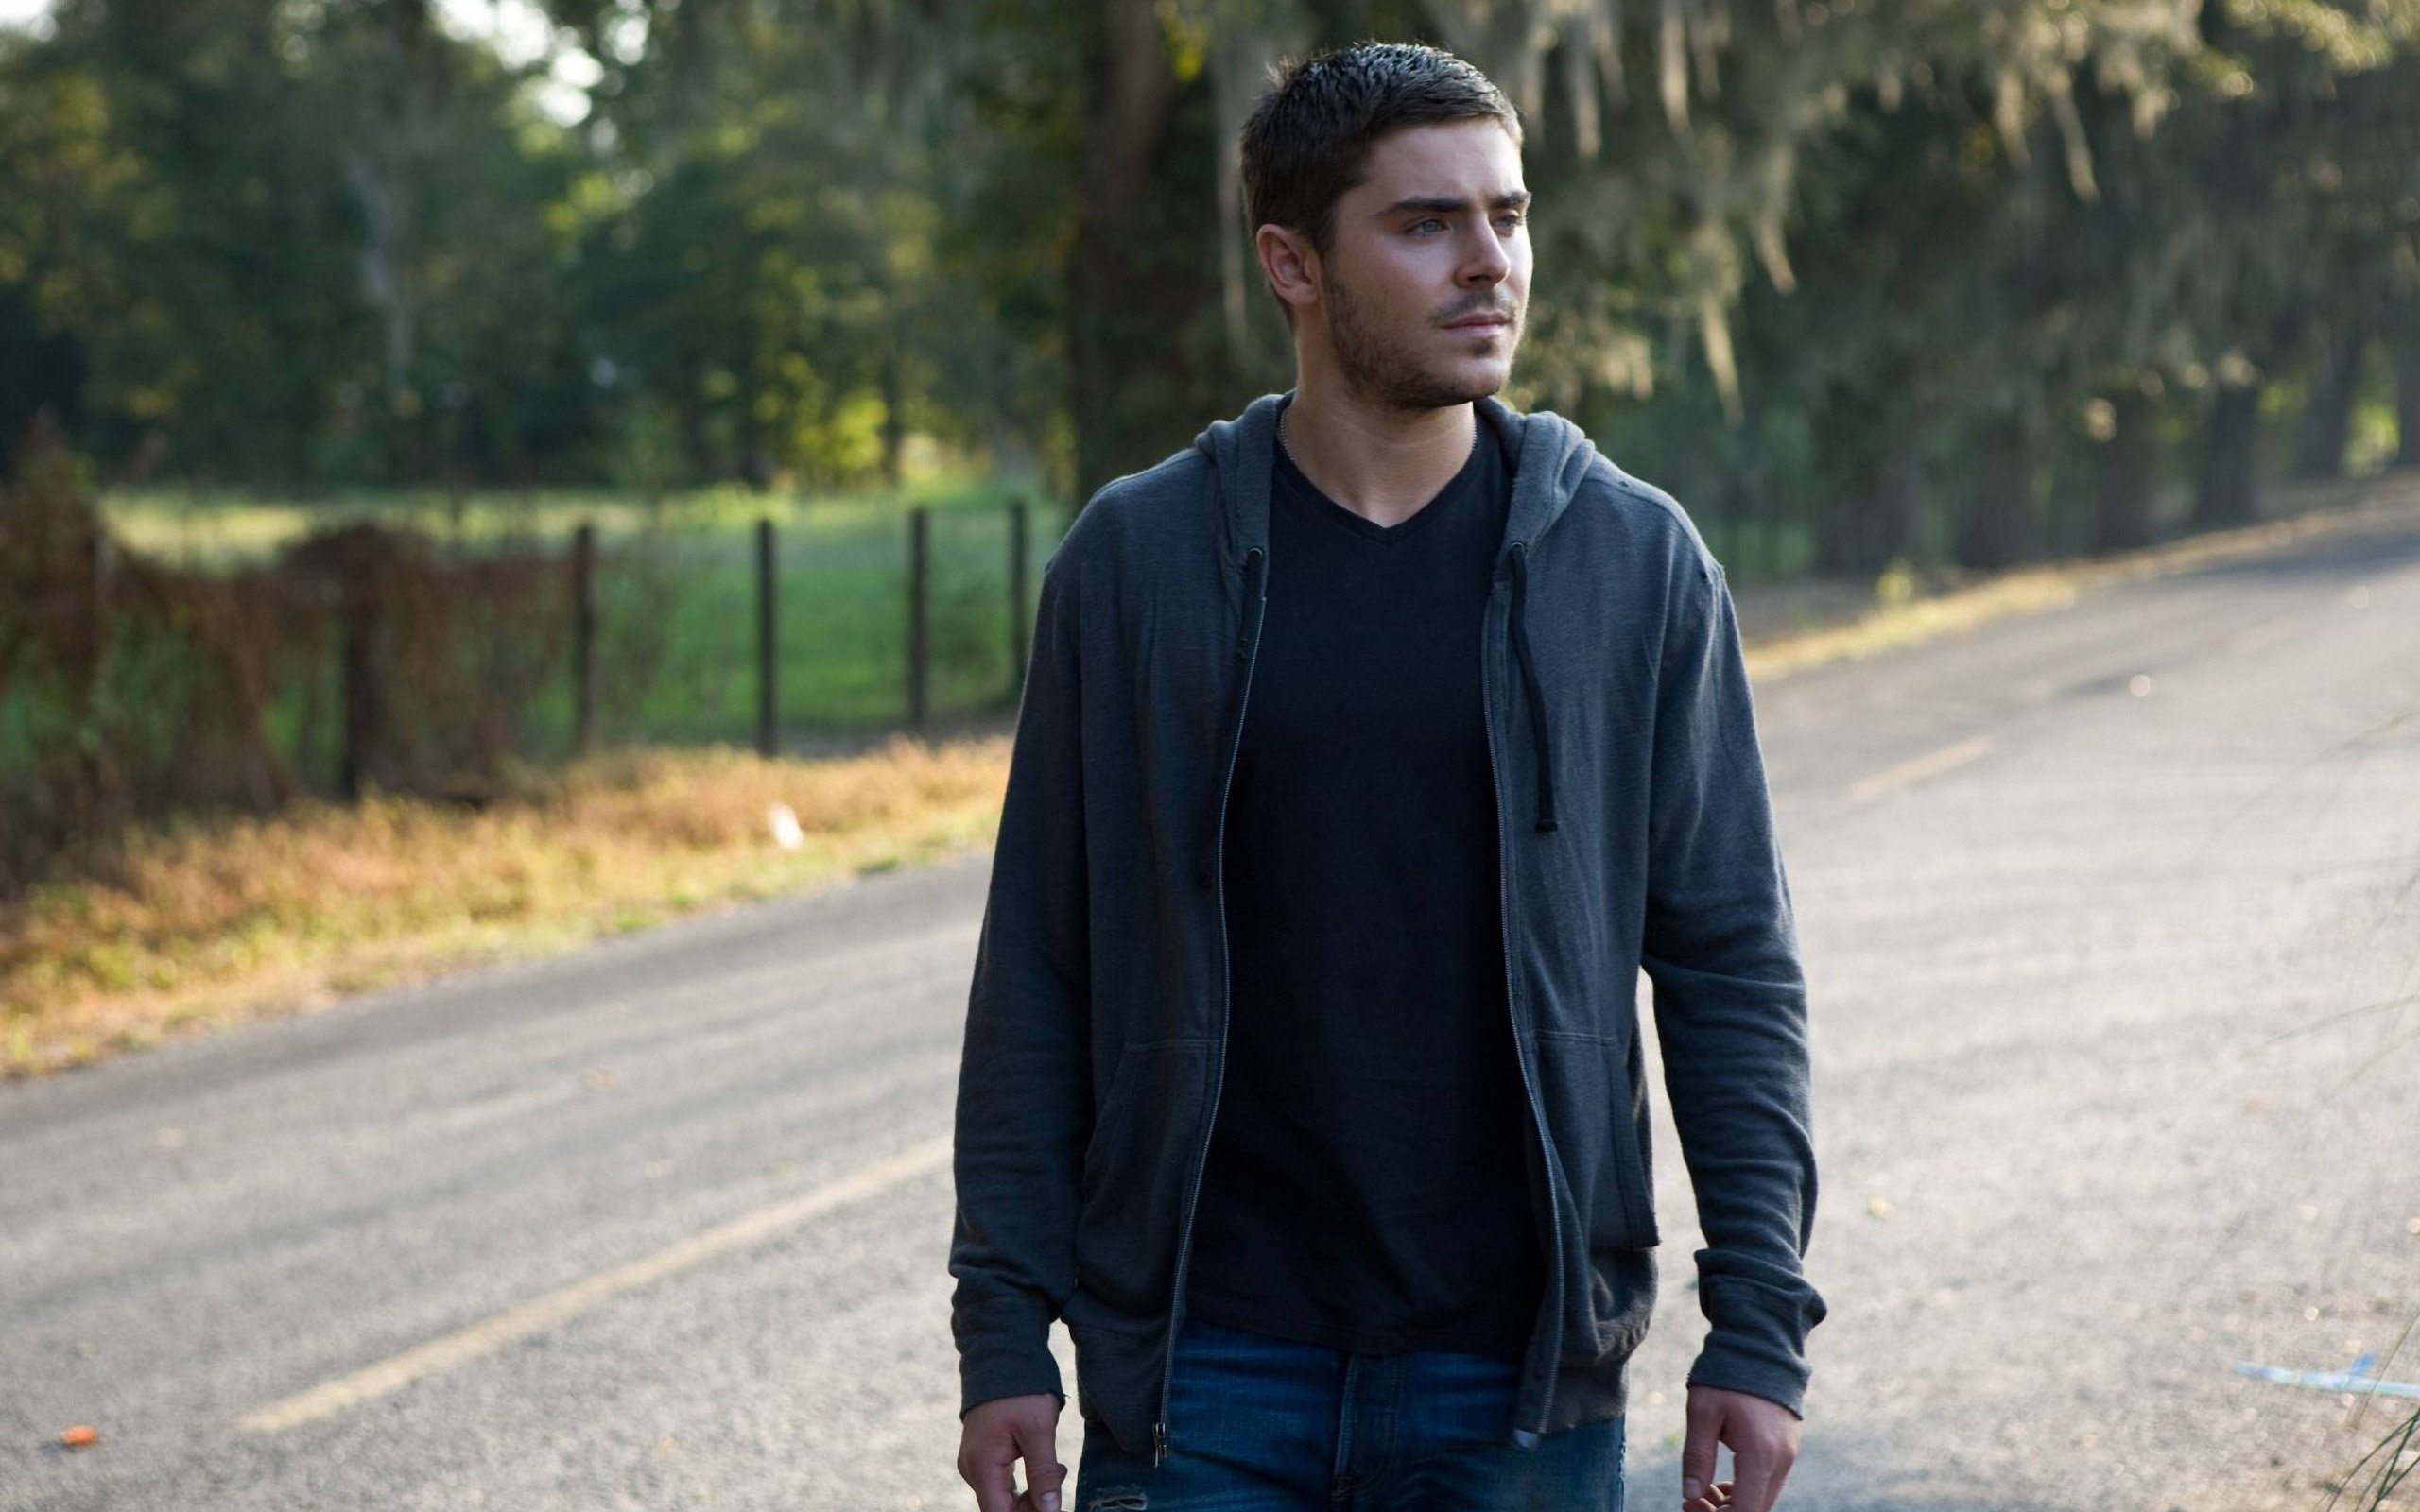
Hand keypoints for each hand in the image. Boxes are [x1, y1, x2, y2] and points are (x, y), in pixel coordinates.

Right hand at [958, 1393, 1067, 1511]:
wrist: (1002, 1358)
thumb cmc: (1020, 1391)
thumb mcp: (1039, 1431)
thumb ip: (1043, 1474)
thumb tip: (1050, 1511)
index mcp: (981, 1466)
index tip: (1052, 1507)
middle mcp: (972, 1470)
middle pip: (1002, 1509)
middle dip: (1034, 1504)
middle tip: (1060, 1474)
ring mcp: (975, 1464)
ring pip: (1003, 1499)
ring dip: (1032, 1492)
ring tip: (1057, 1467)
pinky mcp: (982, 1458)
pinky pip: (1002, 1483)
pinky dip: (1025, 1481)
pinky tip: (1042, 1462)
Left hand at [1680, 1384, 1798, 1511]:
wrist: (1761, 1346)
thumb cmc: (1727, 1376)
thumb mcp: (1702, 1412)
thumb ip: (1697, 1456)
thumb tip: (1690, 1495)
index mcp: (1760, 1453)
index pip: (1746, 1509)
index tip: (1690, 1503)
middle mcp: (1781, 1459)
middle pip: (1756, 1508)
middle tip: (1692, 1499)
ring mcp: (1788, 1454)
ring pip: (1763, 1498)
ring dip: (1735, 1503)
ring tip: (1703, 1488)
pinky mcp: (1788, 1448)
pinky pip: (1768, 1482)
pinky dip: (1747, 1489)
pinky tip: (1722, 1480)